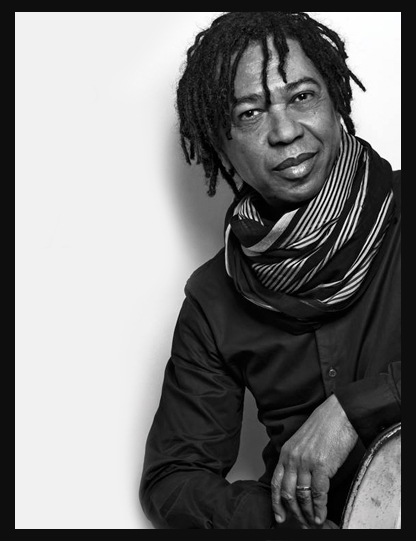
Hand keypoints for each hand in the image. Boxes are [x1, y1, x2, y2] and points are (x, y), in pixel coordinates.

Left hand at [271, 394, 357, 527]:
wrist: (338, 414)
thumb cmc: (323, 427)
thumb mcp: (301, 442)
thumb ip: (296, 459)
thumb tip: (298, 481)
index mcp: (286, 452)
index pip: (276, 482)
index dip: (277, 503)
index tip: (280, 517)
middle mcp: (293, 458)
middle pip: (288, 493)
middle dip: (294, 513)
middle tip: (302, 523)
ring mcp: (306, 462)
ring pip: (302, 497)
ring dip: (308, 514)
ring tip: (314, 522)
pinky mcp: (322, 466)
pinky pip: (317, 494)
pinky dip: (319, 508)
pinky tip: (321, 515)